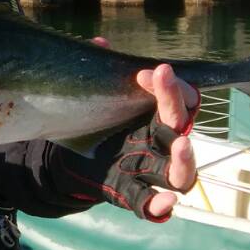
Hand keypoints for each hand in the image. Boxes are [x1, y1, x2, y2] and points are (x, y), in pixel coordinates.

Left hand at [87, 42, 198, 222]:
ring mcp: (147, 171)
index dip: (173, 87)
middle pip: (180, 129)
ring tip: (182, 146)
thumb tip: (100, 44)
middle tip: (166, 86)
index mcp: (153, 118)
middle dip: (178, 106)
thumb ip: (100, 72)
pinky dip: (160, 206)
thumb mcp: (93, 96)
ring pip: (180, 173)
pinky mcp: (129, 193)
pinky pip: (150, 204)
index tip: (157, 71)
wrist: (65, 161)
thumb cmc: (92, 123)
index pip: (179, 101)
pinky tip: (165, 202)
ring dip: (184, 160)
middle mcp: (157, 144)